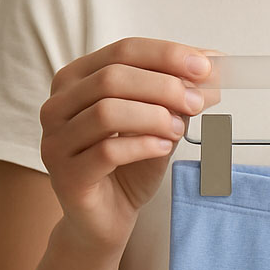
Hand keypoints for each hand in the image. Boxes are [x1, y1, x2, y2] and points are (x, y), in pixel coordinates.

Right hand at [38, 37, 222, 253]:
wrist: (107, 219)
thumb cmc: (129, 168)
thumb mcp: (159, 125)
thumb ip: (178, 97)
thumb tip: (214, 68)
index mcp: (76, 80)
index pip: (123, 50)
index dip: (167, 55)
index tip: (205, 67)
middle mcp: (57, 105)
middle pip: (113, 78)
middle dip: (164, 86)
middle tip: (197, 103)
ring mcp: (56, 140)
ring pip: (107, 111)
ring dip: (154, 116)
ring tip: (180, 130)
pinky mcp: (66, 175)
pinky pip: (106, 151)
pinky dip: (142, 145)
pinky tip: (163, 148)